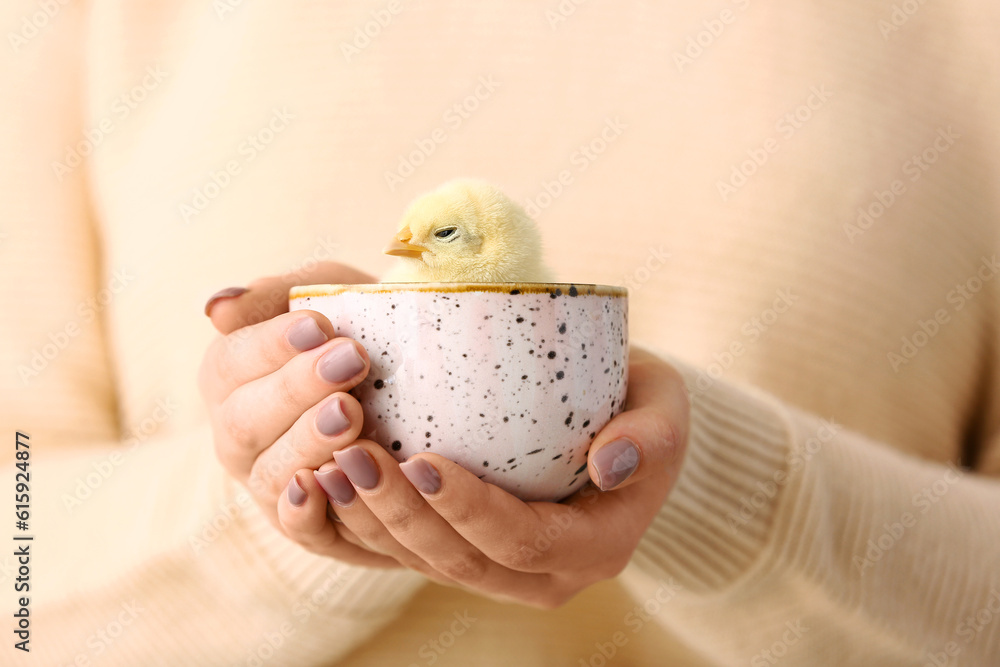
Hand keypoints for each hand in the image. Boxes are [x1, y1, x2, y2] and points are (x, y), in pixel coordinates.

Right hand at [198, 262, 402, 567]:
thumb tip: (216, 307)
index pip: (231, 362)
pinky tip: (323, 484)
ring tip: (352, 413)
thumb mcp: (326, 295)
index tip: (321, 325)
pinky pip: (297, 528)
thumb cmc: (361, 329)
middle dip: (297, 390)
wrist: (419, 380)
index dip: (271, 345)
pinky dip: (305, 511)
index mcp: (231, 377)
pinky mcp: (309, 526)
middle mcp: (238, 436)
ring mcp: (268, 484)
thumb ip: (275, 295)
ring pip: (271, 472)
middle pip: (246, 420)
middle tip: (351, 361)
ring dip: (308, 443)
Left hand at [276, 347, 688, 606]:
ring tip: (325, 465)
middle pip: (458, 560)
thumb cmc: (642, 409)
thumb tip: (609, 463)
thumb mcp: (667, 409)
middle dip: (399, 513)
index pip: (521, 538)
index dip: (467, 507)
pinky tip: (324, 479)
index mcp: (594, 546)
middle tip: (350, 453)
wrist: (623, 434)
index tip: (420, 456)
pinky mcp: (467, 552)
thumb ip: (651, 435)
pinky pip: (409, 551)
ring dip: (369, 521)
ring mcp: (501, 570)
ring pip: (423, 563)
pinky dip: (364, 522)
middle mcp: (543, 574)